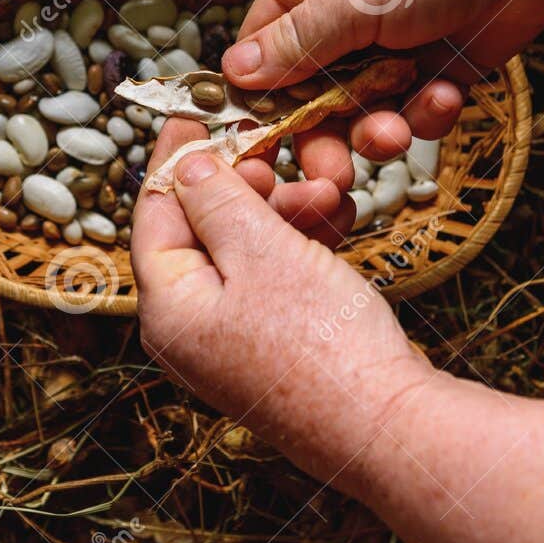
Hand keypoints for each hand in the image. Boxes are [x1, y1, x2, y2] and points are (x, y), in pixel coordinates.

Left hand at [132, 119, 435, 477]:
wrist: (389, 427)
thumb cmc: (322, 344)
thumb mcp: (262, 251)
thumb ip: (217, 201)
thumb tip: (185, 167)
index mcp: (168, 309)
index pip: (153, 215)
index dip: (174, 158)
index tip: (193, 114)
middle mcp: (191, 332)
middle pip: (201, 233)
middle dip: (244, 186)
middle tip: (275, 151)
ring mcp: (235, 346)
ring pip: (246, 255)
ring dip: (282, 213)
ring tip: (328, 191)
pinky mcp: (278, 351)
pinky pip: (276, 282)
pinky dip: (300, 248)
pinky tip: (335, 222)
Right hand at [222, 0, 543, 201]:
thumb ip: (301, 40)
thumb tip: (235, 71)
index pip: (265, 42)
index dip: (259, 91)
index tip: (259, 137)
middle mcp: (350, 13)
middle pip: (314, 91)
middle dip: (323, 133)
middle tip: (335, 172)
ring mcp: (398, 43)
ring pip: (367, 108)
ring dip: (379, 128)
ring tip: (398, 132)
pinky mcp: (443, 66)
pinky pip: (416, 109)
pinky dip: (427, 112)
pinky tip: (446, 94)